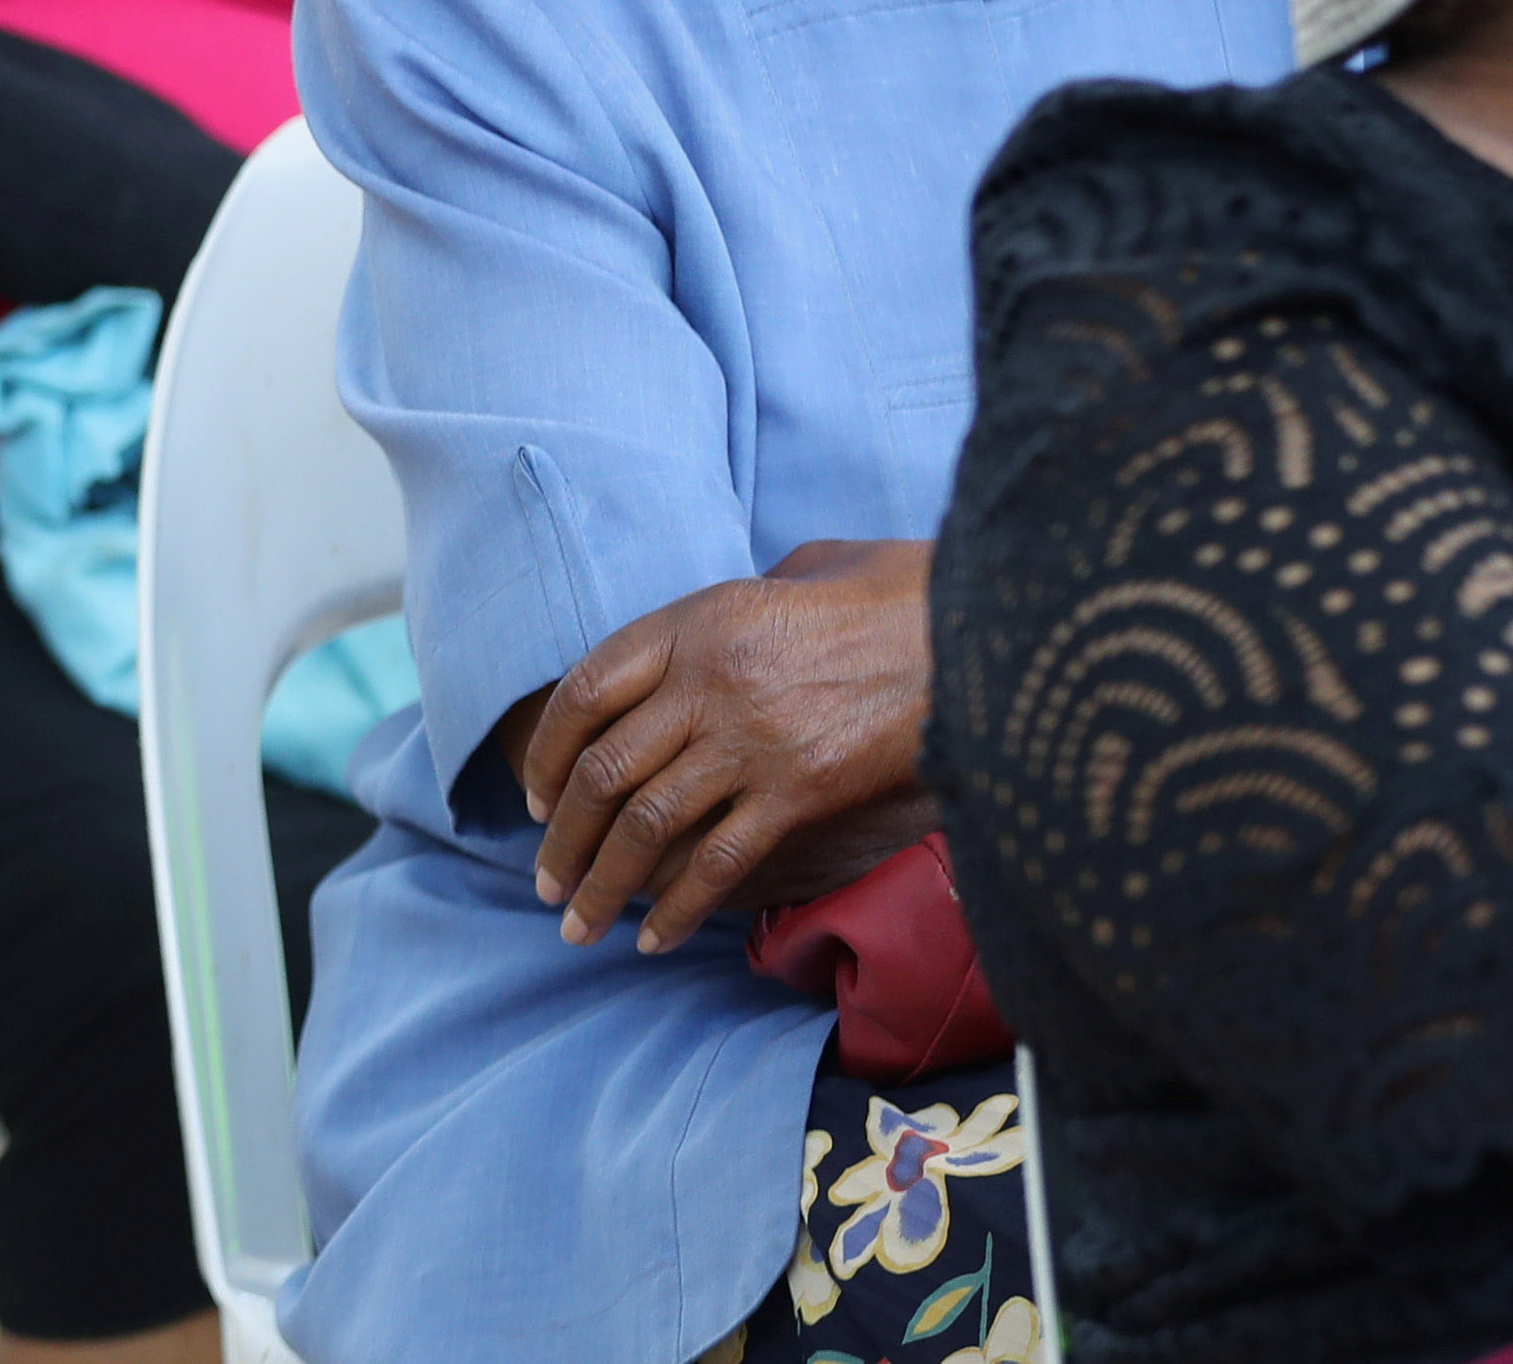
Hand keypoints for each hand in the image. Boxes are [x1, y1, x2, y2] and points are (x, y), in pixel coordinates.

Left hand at [503, 537, 933, 954]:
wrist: (975, 630)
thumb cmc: (888, 596)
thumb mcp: (792, 573)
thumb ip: (730, 615)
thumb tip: (692, 653)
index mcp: (693, 623)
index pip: (583, 693)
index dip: (548, 753)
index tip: (537, 800)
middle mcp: (707, 683)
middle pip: (604, 771)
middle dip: (563, 839)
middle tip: (545, 885)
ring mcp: (751, 740)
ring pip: (647, 825)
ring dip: (604, 885)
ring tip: (580, 926)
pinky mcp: (801, 790)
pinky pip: (719, 860)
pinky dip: (679, 906)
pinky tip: (655, 939)